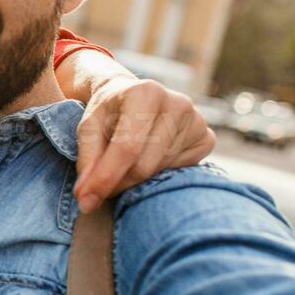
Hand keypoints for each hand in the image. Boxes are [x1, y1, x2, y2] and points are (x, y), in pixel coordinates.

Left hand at [74, 77, 214, 211]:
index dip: (106, 177)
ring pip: (160, 171)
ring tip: (126, 163)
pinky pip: (180, 171)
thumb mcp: (89, 127)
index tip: (87, 202)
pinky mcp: (207, 138)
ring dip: (137, 178)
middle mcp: (178, 103)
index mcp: (146, 93)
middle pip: (145, 165)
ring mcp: (197, 121)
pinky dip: (160, 172)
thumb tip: (87, 199)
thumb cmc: (109, 111)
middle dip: (119, 182)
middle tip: (103, 185)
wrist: (134, 95)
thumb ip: (87, 160)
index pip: (127, 147)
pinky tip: (150, 156)